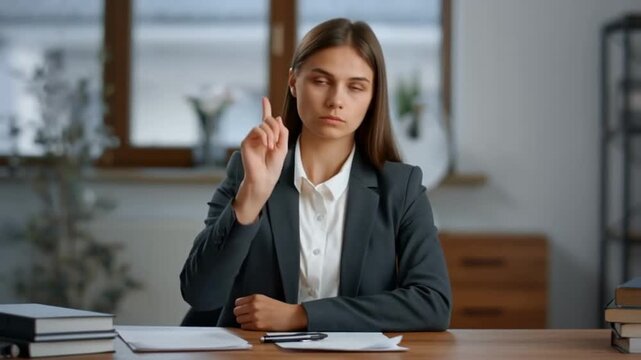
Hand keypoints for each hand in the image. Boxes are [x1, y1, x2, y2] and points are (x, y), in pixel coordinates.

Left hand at [233, 294, 307, 330]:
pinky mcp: (257, 325)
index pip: (237, 302)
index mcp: (255, 298)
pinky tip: (254, 325)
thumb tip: (240, 306)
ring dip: (244, 321)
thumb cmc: (279, 308)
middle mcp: (254, 306)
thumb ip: (252, 301)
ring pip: (239, 320)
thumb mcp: (264, 299)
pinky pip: (244, 327)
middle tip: (247, 316)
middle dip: (240, 314)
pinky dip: (247, 327)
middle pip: (236, 311)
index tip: (243, 309)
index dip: (240, 306)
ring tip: (252, 320)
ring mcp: (255, 316)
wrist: (290, 316)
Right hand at [234, 97, 288, 223]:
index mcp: (268, 137)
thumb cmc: (273, 167)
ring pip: (263, 124)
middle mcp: (259, 136)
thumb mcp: (283, 147)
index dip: (265, 109)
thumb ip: (282, 132)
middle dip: (276, 128)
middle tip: (278, 141)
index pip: (266, 120)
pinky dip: (264, 135)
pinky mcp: (246, 142)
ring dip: (271, 134)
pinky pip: (256, 129)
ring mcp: (252, 139)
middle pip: (268, 120)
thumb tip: (277, 117)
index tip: (264, 99)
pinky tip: (267, 145)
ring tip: (272, 147)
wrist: (264, 179)